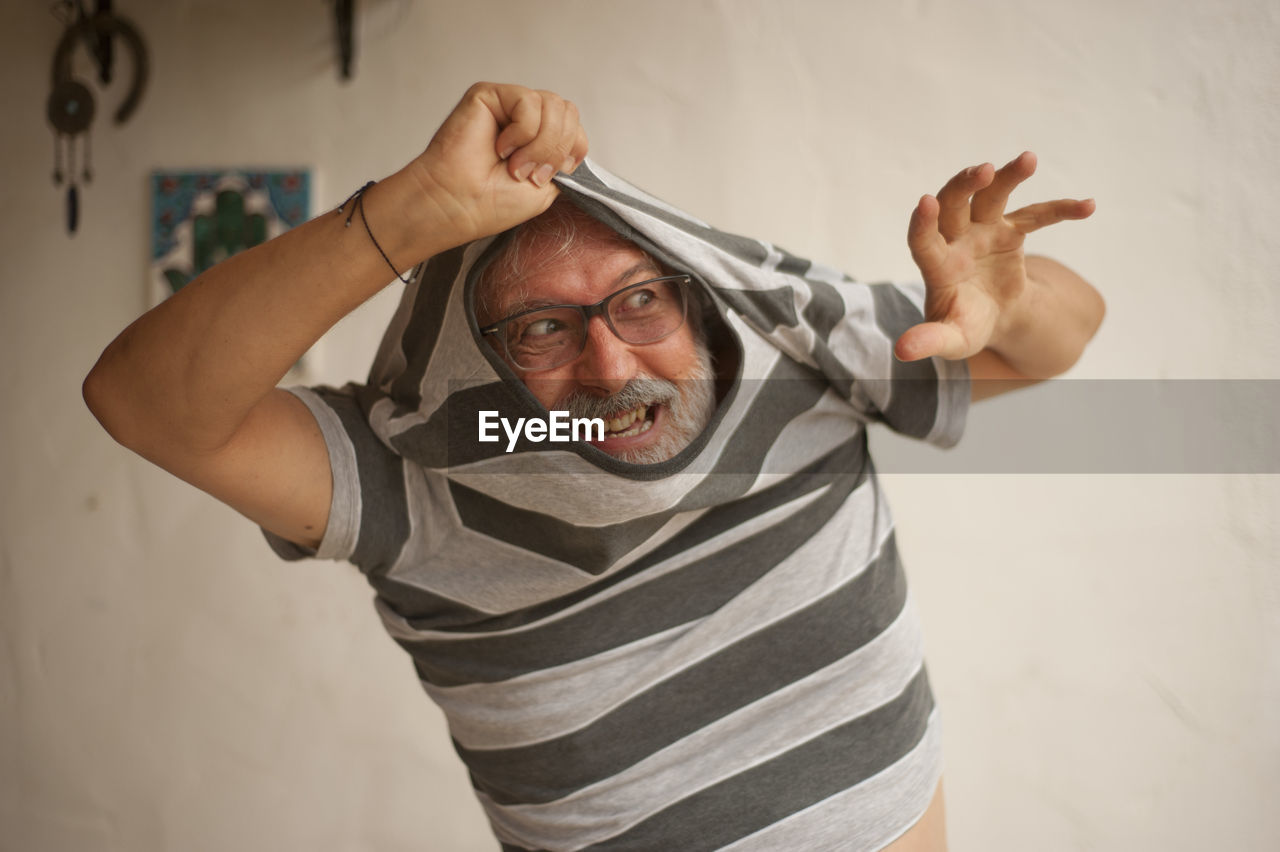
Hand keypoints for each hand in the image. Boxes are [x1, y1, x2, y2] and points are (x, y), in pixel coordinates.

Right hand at [406, 82, 588, 249]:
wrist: (459, 204)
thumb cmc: (492, 202)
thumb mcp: (548, 188)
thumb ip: (566, 160)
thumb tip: (577, 142)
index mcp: (541, 139)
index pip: (576, 127)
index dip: (572, 150)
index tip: (548, 177)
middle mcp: (527, 119)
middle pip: (569, 113)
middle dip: (556, 149)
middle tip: (529, 173)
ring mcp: (509, 106)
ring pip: (553, 106)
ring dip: (539, 143)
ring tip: (514, 163)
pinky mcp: (491, 94)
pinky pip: (529, 102)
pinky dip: (521, 131)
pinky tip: (500, 147)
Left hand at [896, 152, 1094, 361]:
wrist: (991, 318)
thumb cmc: (965, 327)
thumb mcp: (950, 338)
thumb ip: (929, 340)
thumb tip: (902, 351)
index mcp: (936, 265)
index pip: (923, 239)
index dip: (922, 222)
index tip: (926, 202)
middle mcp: (955, 239)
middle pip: (954, 204)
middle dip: (965, 186)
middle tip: (983, 170)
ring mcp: (982, 231)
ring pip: (992, 196)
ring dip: (1008, 177)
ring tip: (1029, 159)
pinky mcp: (1010, 231)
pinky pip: (1036, 215)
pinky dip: (1060, 210)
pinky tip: (1088, 206)